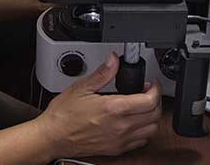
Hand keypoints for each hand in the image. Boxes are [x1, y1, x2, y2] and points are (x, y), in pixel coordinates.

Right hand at [36, 52, 161, 158]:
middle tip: (147, 92)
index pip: (150, 101)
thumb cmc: (63, 115)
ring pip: (151, 130)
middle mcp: (120, 127)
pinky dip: (143, 131)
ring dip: (152, 117)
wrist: (53, 137)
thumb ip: (102, 73)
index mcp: (113, 109)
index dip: (155, 89)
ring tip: (142, 106)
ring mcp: (119, 140)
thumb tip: (113, 60)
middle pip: (155, 115)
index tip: (151, 83)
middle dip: (156, 101)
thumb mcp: (82, 87)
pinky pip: (140, 142)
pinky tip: (134, 122)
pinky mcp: (116, 150)